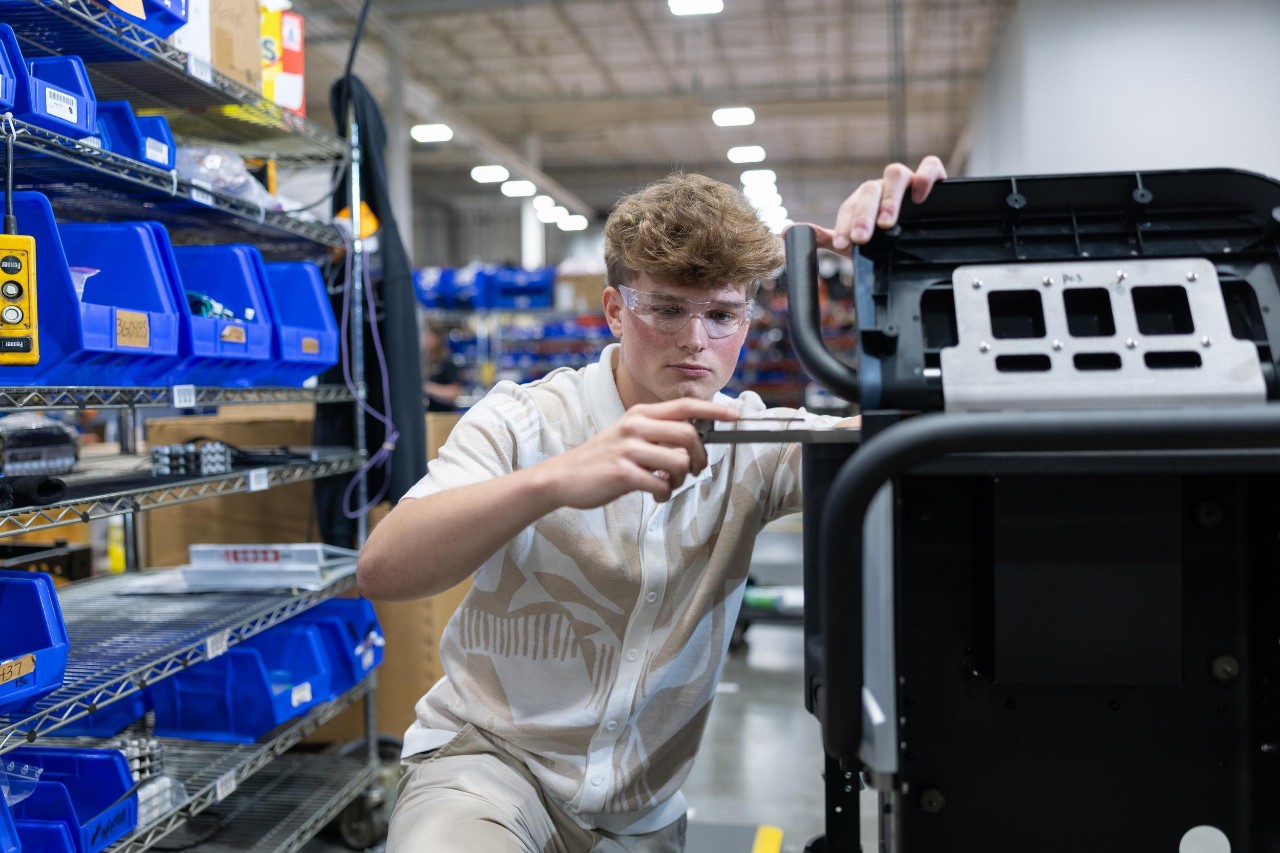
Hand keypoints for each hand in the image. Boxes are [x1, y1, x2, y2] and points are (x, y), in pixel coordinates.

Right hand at [541, 398, 738, 508]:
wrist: (563, 477)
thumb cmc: (601, 459)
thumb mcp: (627, 434)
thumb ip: (656, 432)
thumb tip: (693, 439)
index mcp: (640, 414)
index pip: (685, 406)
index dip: (713, 409)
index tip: (735, 415)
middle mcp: (636, 426)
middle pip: (690, 436)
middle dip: (700, 459)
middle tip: (692, 471)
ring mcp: (629, 449)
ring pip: (680, 462)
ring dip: (681, 480)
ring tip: (667, 484)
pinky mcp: (624, 473)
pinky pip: (662, 486)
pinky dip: (664, 494)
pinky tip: (654, 494)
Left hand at [806, 156, 946, 255]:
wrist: (917, 238)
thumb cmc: (883, 238)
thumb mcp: (853, 240)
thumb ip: (824, 236)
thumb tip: (786, 231)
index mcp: (862, 202)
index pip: (850, 207)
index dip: (844, 224)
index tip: (842, 242)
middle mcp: (882, 189)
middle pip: (869, 190)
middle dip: (864, 215)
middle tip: (860, 238)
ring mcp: (906, 183)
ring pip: (896, 175)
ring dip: (890, 200)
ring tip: (887, 224)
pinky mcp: (932, 181)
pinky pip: (930, 167)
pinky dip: (926, 176)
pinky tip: (921, 196)